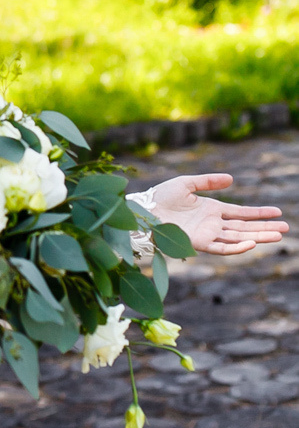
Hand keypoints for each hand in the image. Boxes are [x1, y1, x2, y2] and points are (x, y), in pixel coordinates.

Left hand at [148, 174, 287, 255]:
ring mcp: (207, 234)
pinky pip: (222, 248)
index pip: (241, 213)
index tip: (277, 213)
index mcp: (211, 210)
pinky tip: (252, 243)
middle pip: (244, 228)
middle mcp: (212, 224)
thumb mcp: (186, 183)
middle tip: (285, 229)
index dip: (259, 213)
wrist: (142, 210)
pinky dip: (237, 247)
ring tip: (277, 236)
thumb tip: (232, 179)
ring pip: (238, 238)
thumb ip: (208, 181)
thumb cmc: (160, 197)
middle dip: (264, 228)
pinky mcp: (199, 243)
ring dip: (257, 237)